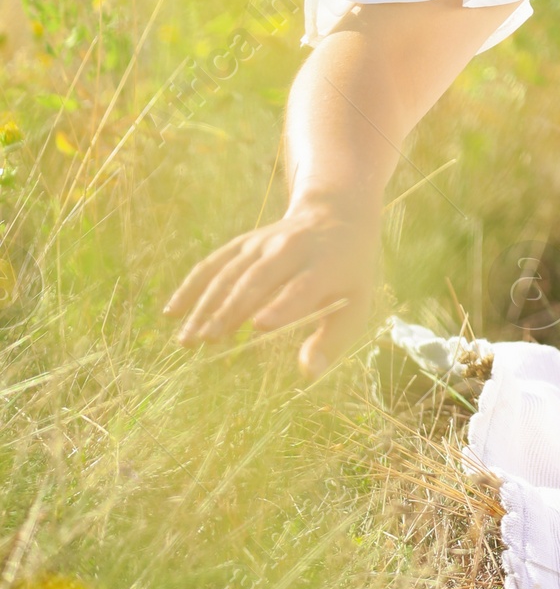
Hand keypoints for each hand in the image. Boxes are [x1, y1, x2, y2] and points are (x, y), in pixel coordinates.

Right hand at [165, 201, 379, 378]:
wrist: (336, 216)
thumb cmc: (347, 275)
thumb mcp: (356, 304)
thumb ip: (333, 339)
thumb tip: (308, 372)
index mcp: (324, 265)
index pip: (302, 287)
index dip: (282, 305)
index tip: (259, 326)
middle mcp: (291, 248)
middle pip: (258, 278)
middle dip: (232, 308)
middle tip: (209, 341)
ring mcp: (264, 242)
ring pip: (231, 271)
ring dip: (207, 304)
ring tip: (189, 340)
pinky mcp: (245, 242)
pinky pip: (214, 262)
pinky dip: (192, 285)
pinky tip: (173, 312)